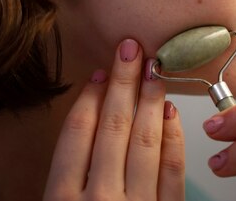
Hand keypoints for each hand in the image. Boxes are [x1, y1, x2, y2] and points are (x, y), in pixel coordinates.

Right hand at [44, 39, 184, 200]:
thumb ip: (65, 176)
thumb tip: (86, 119)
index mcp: (62, 199)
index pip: (78, 133)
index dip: (90, 96)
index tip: (100, 73)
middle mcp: (100, 200)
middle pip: (113, 127)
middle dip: (123, 82)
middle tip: (131, 49)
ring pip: (145, 141)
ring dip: (150, 100)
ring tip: (153, 70)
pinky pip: (172, 170)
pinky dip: (173, 136)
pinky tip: (171, 111)